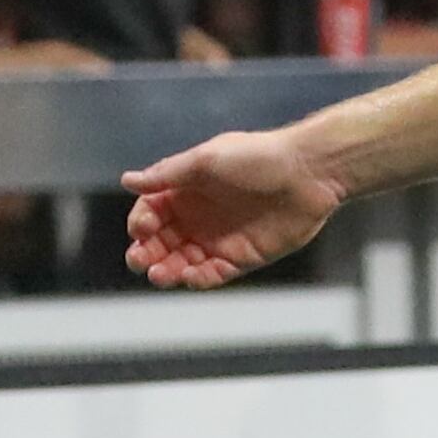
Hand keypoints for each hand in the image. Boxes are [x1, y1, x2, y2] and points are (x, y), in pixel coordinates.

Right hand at [123, 127, 346, 286]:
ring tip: (160, 275)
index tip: (141, 229)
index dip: (140, 223)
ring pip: (182, 261)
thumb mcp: (207, 160)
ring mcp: (218, 239)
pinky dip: (199, 278)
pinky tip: (191, 276)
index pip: (150, 212)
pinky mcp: (242, 257)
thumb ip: (168, 174)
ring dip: (167, 270)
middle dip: (146, 253)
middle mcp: (197, 217)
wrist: (309, 173)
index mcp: (185, 191)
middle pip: (160, 242)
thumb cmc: (257, 158)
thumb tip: (127, 181)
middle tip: (140, 261)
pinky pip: (214, 273)